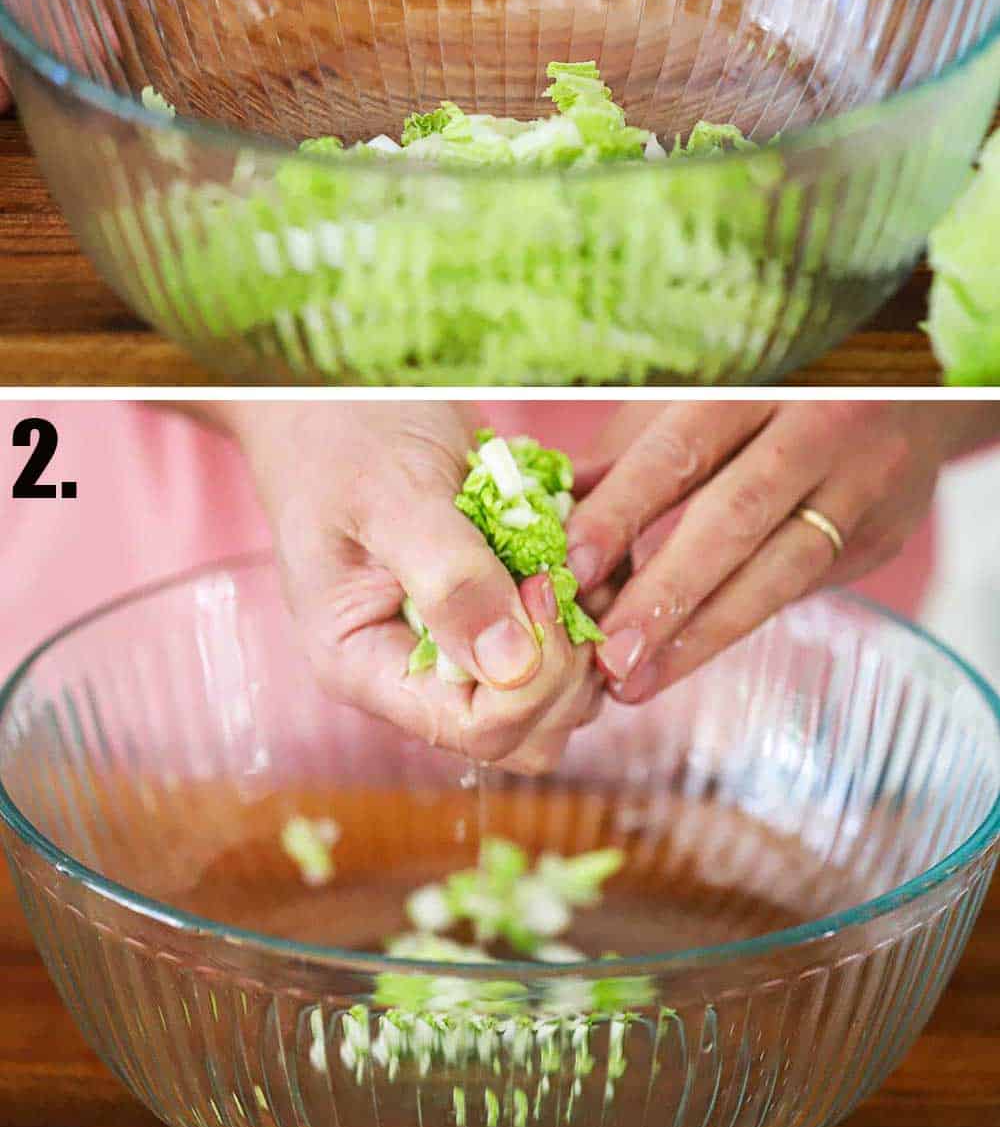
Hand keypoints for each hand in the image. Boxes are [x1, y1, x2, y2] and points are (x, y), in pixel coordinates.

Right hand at [214, 402, 601, 773]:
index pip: (479, 729)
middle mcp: (420, 673)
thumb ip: (449, 579)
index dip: (533, 675)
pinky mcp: (500, 608)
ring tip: (564, 546)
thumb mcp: (392, 496)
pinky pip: (571, 632)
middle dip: (569, 660)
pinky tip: (570, 528)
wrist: (338, 396)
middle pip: (533, 728)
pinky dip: (589, 587)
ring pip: (565, 687)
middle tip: (557, 568)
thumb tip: (513, 665)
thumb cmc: (346, 436)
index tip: (538, 583)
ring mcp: (465, 644)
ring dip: (586, 622)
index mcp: (369, 667)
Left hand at [566, 401, 997, 704]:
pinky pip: (801, 589)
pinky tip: (685, 656)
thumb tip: (552, 509)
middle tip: (608, 656)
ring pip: (778, 573)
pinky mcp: (881, 536)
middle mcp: (815, 428)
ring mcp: (860, 486)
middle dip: (664, 595)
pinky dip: (737, 623)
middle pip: (733, 520)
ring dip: (700, 635)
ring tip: (637, 681)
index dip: (623, 512)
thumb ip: (631, 449)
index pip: (679, 452)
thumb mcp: (701, 392)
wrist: (905, 388)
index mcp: (754, 381)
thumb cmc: (774, 387)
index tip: (572, 568)